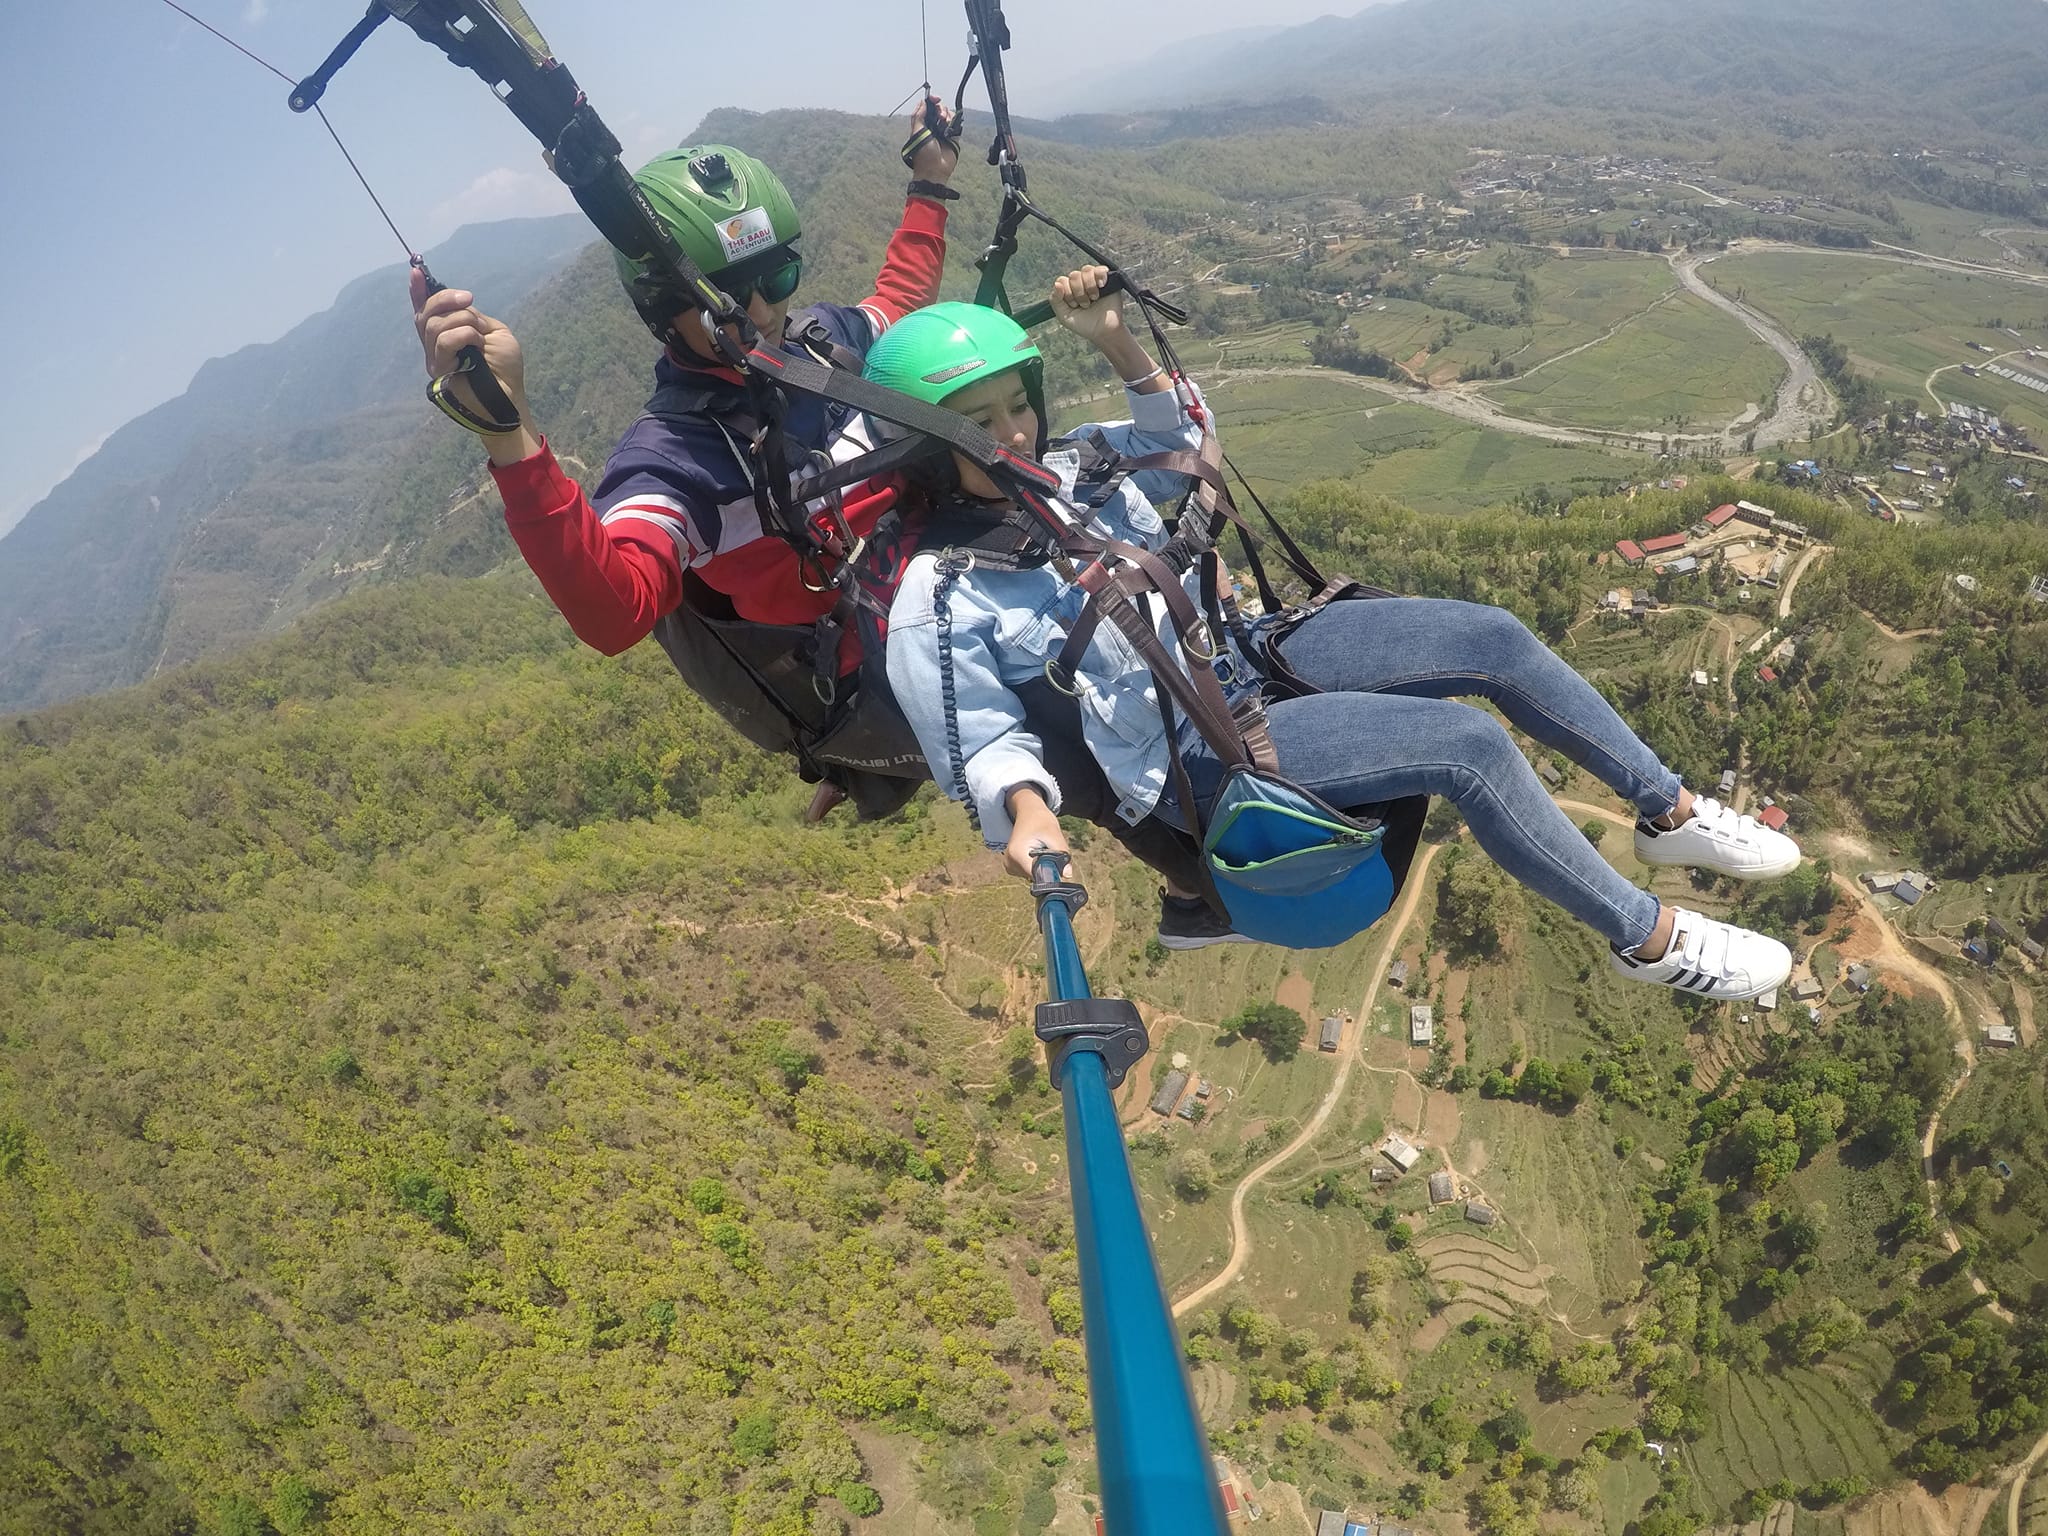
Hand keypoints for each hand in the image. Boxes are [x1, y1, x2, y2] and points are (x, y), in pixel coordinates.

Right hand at [411, 268, 537, 461]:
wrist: (511, 396)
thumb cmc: (505, 369)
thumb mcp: (494, 332)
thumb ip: (473, 317)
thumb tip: (460, 307)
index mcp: (448, 334)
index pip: (425, 310)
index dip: (417, 291)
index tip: (416, 271)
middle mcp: (435, 345)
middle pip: (426, 313)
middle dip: (446, 299)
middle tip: (469, 298)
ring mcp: (435, 358)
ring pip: (435, 325)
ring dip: (464, 321)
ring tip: (481, 335)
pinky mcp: (439, 370)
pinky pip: (444, 341)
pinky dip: (465, 335)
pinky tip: (478, 343)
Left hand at [906, 98, 959, 182]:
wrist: (935, 170)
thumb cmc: (923, 154)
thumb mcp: (917, 132)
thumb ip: (918, 116)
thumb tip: (923, 102)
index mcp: (922, 124)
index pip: (928, 107)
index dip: (931, 100)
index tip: (936, 98)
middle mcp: (933, 126)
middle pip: (939, 108)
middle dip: (940, 108)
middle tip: (940, 116)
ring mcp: (943, 131)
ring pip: (948, 114)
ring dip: (947, 115)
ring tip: (944, 124)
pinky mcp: (953, 137)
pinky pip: (956, 124)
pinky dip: (954, 122)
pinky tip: (950, 128)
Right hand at [1003, 786, 1071, 882]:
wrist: (1028, 813)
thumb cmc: (1041, 821)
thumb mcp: (1055, 835)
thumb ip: (1062, 854)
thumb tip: (1067, 874)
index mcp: (1017, 854)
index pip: (1036, 876)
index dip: (1051, 874)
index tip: (1059, 866)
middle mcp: (1009, 862)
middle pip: (1035, 877)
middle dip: (1047, 868)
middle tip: (1049, 849)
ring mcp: (1009, 865)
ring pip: (1033, 876)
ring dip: (1042, 866)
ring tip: (1042, 848)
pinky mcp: (1011, 867)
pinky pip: (1030, 873)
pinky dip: (1037, 865)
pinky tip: (1036, 851)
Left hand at [1050, 265, 1124, 345]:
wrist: (1103, 331)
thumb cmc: (1084, 325)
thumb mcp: (1064, 316)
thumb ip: (1055, 300)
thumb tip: (1057, 284)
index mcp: (1069, 290)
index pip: (1062, 280)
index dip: (1067, 292)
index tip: (1074, 305)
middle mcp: (1080, 283)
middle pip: (1074, 275)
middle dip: (1078, 292)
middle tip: (1085, 305)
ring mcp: (1093, 280)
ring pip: (1086, 270)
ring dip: (1089, 286)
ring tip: (1094, 299)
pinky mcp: (1107, 279)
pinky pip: (1101, 269)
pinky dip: (1100, 276)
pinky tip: (1101, 286)